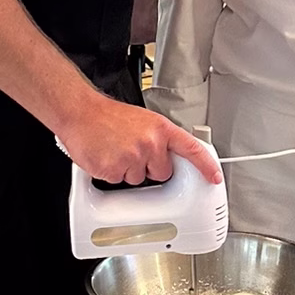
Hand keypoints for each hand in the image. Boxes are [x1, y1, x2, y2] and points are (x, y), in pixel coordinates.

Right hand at [60, 89, 221, 187]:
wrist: (80, 112)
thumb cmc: (107, 116)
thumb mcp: (142, 120)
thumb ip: (158, 138)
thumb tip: (168, 156)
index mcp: (160, 128)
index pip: (191, 149)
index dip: (206, 165)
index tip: (214, 178)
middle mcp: (150, 143)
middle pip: (162, 173)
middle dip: (149, 167)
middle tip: (132, 151)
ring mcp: (133, 157)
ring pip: (138, 179)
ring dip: (128, 170)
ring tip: (115, 150)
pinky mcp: (114, 170)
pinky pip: (118, 182)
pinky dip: (111, 173)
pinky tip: (105, 156)